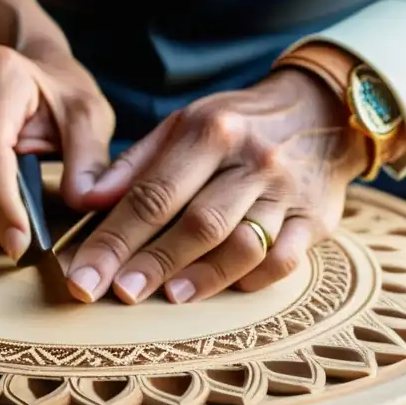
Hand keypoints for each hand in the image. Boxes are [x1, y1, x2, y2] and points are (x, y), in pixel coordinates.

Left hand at [64, 68, 368, 303]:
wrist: (322, 108)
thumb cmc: (236, 125)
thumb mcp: (183, 124)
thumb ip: (134, 165)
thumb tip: (85, 202)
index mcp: (211, 131)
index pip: (153, 194)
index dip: (114, 240)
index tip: (83, 276)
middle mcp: (253, 160)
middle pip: (198, 223)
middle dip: (153, 263)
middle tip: (119, 293)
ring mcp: (289, 191)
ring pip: (244, 246)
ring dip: (203, 277)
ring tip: (169, 296)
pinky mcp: (317, 219)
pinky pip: (284, 262)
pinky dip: (250, 280)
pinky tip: (221, 288)